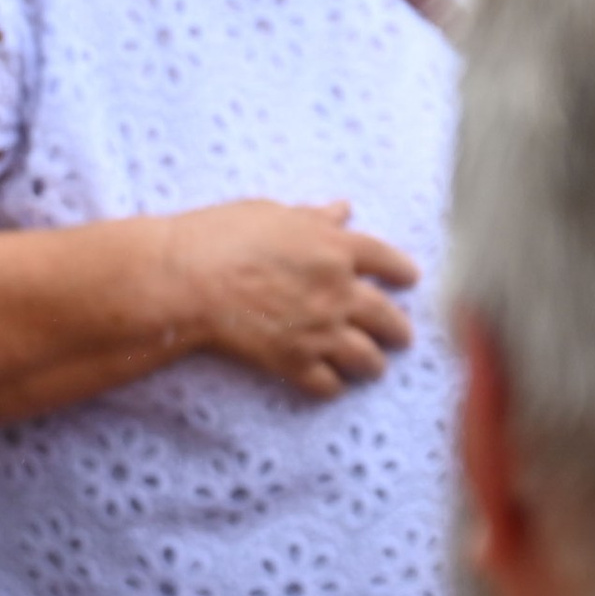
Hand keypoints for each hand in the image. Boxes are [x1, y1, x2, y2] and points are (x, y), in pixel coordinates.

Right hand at [160, 201, 416, 399]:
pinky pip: (327, 383)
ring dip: (372, 364)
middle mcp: (338, 290)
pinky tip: (330, 385)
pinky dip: (332, 386)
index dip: (402, 271)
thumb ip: (312, 217)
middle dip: (399, 329)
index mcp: (334, 247)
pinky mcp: (294, 360)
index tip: (410, 279)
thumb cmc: (219, 237)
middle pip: (386, 315)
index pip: (386, 259)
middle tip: (401, 336)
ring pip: (366, 357)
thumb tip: (342, 210)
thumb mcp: (270, 213)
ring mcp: (319, 329)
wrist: (184, 280)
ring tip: (372, 368)